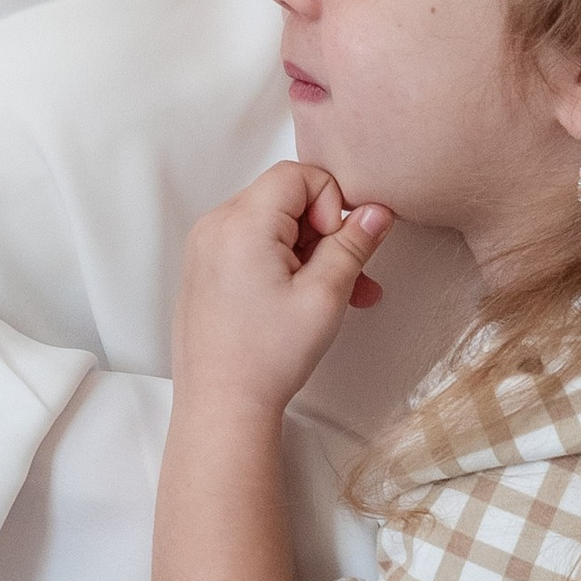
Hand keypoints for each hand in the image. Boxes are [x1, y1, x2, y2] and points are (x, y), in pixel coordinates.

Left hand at [172, 163, 392, 420]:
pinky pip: (251, 245)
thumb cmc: (267, 356)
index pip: (299, 175)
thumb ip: (353, 244)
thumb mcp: (325, 295)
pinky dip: (282, 262)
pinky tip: (304, 300)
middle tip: (348, 276)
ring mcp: (205, 247)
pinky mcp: (204, 268)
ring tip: (338, 297)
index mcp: (242, 222)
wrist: (221, 405)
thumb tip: (375, 210)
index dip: (330, 203)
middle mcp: (216, 225)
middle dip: (324, 232)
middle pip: (285, 198)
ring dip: (309, 252)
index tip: (338, 246)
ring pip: (272, 224)